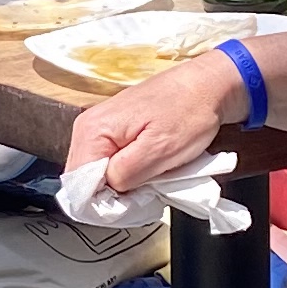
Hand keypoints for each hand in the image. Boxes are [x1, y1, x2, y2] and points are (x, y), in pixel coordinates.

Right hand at [67, 49, 247, 193]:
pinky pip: (113, 163)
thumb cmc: (190, 112)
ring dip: (125, 184)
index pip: (78, 185)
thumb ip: (124, 175)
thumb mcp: (159, 150)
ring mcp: (101, 128)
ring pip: (101, 174)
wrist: (208, 85)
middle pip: (86, 181)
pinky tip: (151, 168)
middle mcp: (88, 127)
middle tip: (147, 191)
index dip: (104, 202)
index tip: (133, 202)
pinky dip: (131, 172)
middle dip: (114, 194)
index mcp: (92, 131)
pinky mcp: (115, 130)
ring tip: (153, 177)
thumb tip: (105, 192)